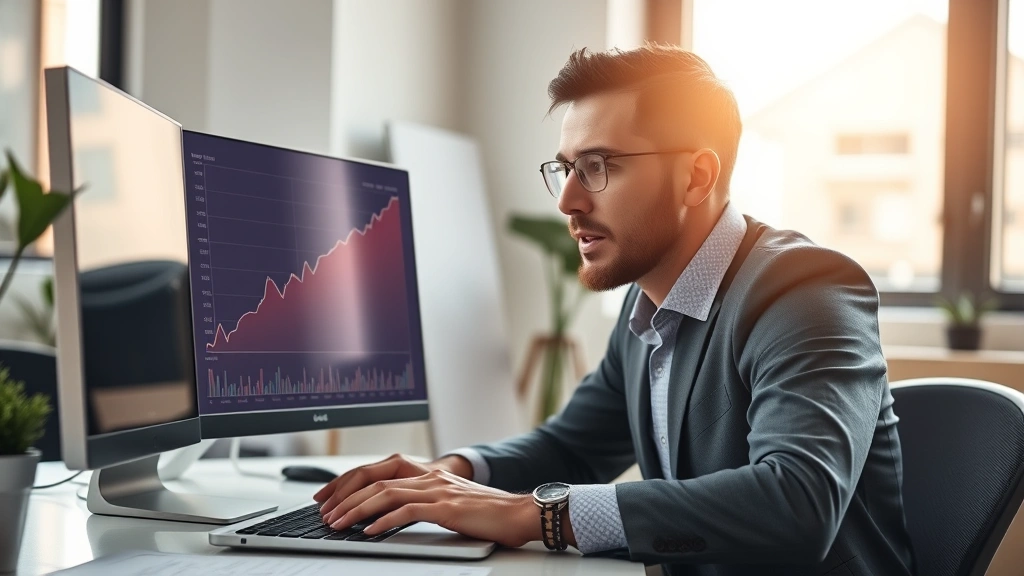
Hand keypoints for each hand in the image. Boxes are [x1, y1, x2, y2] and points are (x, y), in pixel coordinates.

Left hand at [313, 454, 562, 547]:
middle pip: (376, 477)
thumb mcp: (448, 503)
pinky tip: (368, 532)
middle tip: (324, 512)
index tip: (327, 496)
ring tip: (337, 523)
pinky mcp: (447, 508)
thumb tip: (386, 516)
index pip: (378, 468)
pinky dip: (383, 521)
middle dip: (344, 494)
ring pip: (385, 493)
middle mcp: (430, 476)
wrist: (520, 513)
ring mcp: (438, 490)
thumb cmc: (487, 513)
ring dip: (356, 509)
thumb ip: (422, 502)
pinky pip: (407, 511)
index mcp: (428, 472)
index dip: (349, 480)